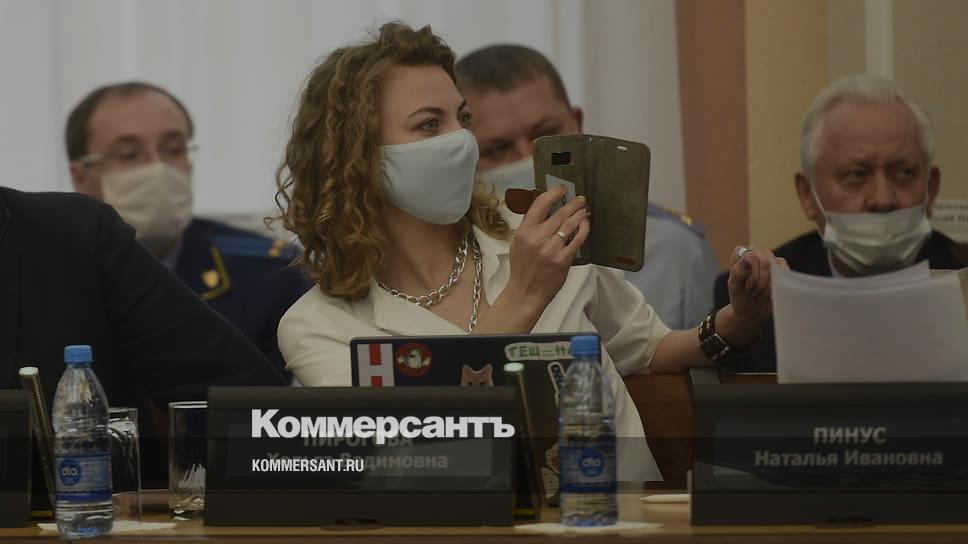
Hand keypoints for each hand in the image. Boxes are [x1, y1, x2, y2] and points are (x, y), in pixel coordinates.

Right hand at [505, 185, 590, 309]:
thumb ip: (530, 226)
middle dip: (572, 203)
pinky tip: (585, 224)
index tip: (561, 190)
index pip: (540, 204)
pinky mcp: (563, 259)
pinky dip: (583, 229)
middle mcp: (537, 238)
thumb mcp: (518, 243)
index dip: (553, 194)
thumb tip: (547, 210)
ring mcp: (551, 249)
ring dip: (580, 214)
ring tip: (584, 210)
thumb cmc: (522, 267)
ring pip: (570, 224)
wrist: (526, 291)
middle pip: (559, 213)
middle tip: (580, 199)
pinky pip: (577, 239)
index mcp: (524, 231)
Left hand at [726, 245, 787, 324]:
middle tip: (752, 292)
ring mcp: (770, 259)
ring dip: (766, 285)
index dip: (749, 275)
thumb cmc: (740, 298)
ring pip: (774, 267)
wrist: (751, 312)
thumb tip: (747, 260)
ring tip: (759, 294)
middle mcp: (756, 252)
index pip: (750, 256)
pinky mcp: (781, 267)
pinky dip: (776, 285)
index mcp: (741, 254)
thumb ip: (737, 273)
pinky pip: (783, 272)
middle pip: (764, 261)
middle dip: (758, 282)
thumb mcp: (734, 288)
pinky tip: (770, 293)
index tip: (744, 287)